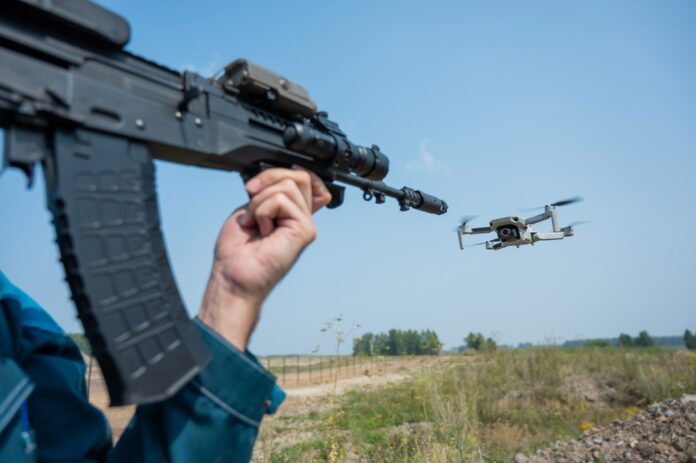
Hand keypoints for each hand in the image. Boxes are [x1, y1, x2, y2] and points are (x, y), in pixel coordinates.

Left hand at [197, 167, 330, 349]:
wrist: (231, 276)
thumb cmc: (236, 250)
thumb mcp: (253, 208)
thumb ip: (274, 191)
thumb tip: (299, 172)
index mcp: (291, 214)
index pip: (307, 180)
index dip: (287, 171)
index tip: (258, 185)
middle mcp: (302, 219)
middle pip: (300, 176)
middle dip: (268, 179)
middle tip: (250, 197)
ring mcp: (306, 225)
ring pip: (289, 185)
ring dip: (260, 201)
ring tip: (254, 223)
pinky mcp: (305, 231)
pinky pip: (282, 200)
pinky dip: (262, 211)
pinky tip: (261, 231)